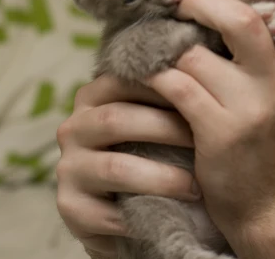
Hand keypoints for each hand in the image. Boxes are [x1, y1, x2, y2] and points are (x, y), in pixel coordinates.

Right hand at [54, 75, 200, 255]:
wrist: (133, 212)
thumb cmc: (155, 154)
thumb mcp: (157, 119)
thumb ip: (168, 92)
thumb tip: (206, 59)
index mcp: (93, 97)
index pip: (123, 79)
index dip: (163, 85)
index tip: (201, 93)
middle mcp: (73, 127)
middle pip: (117, 119)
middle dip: (166, 129)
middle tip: (206, 139)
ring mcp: (68, 168)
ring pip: (115, 167)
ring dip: (161, 177)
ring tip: (195, 186)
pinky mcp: (70, 208)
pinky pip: (106, 212)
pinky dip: (142, 215)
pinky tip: (170, 214)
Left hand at [146, 0, 274, 236]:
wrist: (268, 205)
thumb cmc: (258, 141)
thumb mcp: (268, 89)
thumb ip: (249, 51)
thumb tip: (203, 5)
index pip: (263, 4)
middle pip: (240, 18)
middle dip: (199, 4)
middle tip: (174, 9)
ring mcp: (251, 106)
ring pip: (196, 55)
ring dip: (164, 50)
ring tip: (149, 50)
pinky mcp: (222, 132)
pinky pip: (176, 87)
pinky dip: (153, 78)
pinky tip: (143, 79)